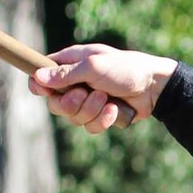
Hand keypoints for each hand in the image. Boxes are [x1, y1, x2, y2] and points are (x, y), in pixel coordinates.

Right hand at [29, 44, 176, 134]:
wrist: (154, 86)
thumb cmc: (124, 69)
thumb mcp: (93, 66)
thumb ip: (66, 74)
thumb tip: (37, 77)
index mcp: (69, 65)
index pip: (41, 77)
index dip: (39, 87)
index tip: (45, 92)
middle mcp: (75, 84)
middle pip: (55, 104)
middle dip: (70, 103)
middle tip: (84, 94)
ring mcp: (88, 101)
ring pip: (73, 118)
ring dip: (91, 110)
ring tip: (106, 98)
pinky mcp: (101, 116)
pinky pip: (91, 127)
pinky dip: (103, 120)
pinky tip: (114, 109)